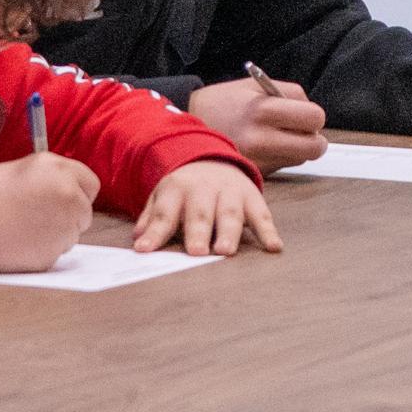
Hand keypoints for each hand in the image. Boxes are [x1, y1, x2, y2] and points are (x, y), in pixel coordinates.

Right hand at [0, 150, 103, 270]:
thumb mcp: (22, 170)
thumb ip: (50, 178)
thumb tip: (68, 191)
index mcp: (59, 170)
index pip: (91, 185)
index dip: (76, 192)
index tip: (62, 198)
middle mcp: (68, 197)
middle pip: (84, 213)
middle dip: (67, 216)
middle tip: (35, 216)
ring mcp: (63, 228)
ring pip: (70, 236)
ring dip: (53, 234)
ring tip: (19, 228)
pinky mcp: (51, 255)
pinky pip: (54, 254)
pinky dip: (40, 251)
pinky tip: (15, 242)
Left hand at [130, 161, 283, 258]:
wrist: (214, 159)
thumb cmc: (186, 188)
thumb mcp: (163, 195)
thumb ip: (152, 217)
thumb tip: (138, 239)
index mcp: (177, 188)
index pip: (165, 213)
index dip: (155, 232)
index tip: (145, 250)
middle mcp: (204, 189)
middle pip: (200, 213)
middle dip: (198, 232)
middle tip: (197, 252)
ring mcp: (231, 192)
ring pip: (230, 213)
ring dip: (229, 232)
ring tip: (225, 250)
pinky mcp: (252, 197)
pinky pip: (262, 214)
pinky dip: (268, 231)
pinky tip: (273, 247)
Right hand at [191, 75, 329, 170]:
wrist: (184, 131)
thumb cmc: (219, 104)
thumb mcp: (251, 86)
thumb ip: (286, 92)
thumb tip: (309, 108)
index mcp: (262, 110)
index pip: (313, 117)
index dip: (314, 116)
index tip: (307, 115)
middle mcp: (262, 139)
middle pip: (314, 147)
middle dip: (314, 138)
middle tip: (304, 131)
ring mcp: (258, 160)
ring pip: (300, 159)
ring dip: (297, 149)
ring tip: (276, 136)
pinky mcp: (254, 174)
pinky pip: (281, 167)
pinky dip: (279, 158)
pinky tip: (263, 147)